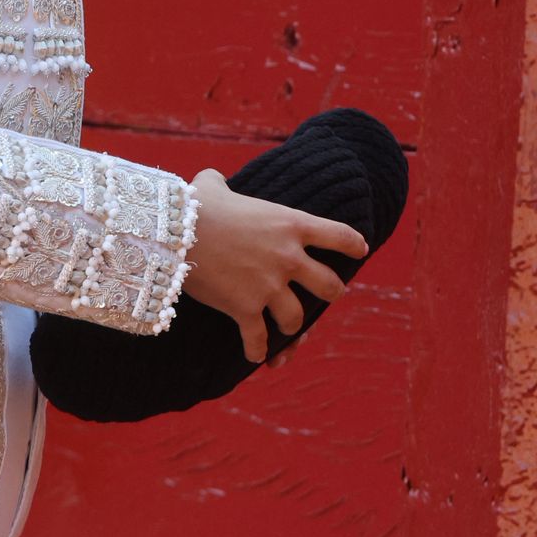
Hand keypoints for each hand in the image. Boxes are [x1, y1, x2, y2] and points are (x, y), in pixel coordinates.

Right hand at [184, 170, 366, 364]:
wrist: (175, 230)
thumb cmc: (193, 203)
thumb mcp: (214, 185)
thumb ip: (222, 184)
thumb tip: (213, 181)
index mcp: (290, 224)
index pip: (338, 235)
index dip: (353, 243)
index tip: (360, 249)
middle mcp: (288, 258)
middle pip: (330, 286)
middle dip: (331, 293)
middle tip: (327, 295)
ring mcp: (269, 286)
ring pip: (296, 319)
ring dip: (292, 326)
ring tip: (285, 328)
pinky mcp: (245, 309)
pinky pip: (259, 339)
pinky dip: (257, 350)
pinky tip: (255, 355)